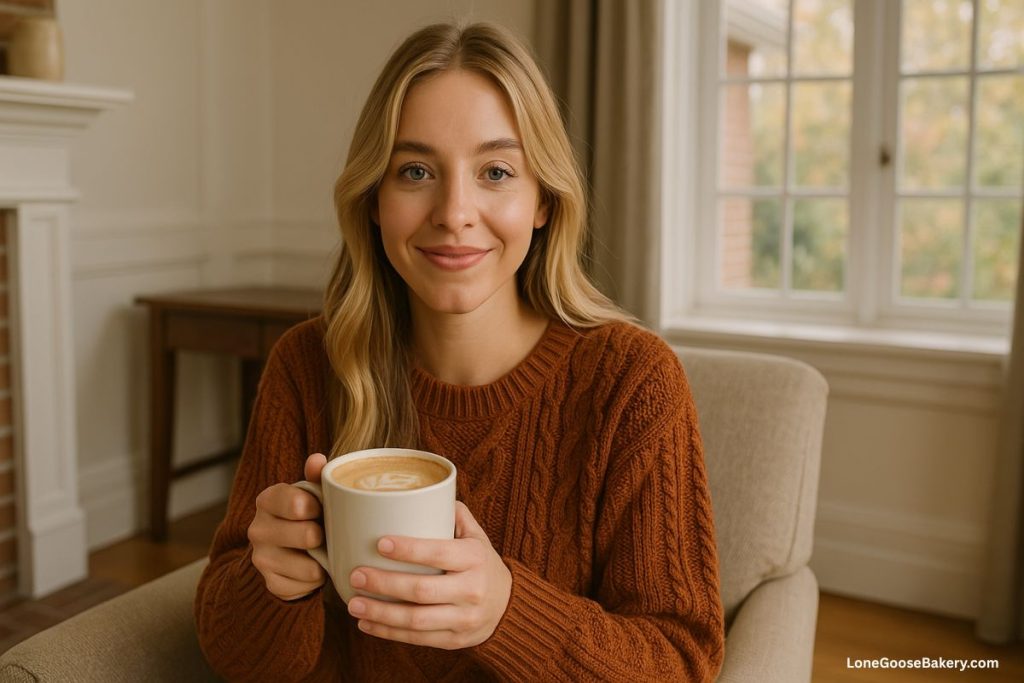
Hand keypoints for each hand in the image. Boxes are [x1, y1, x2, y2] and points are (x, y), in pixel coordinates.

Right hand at [248, 453, 327, 600]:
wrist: (288, 548)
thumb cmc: (307, 513)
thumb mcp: (312, 492)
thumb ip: (316, 476)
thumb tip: (317, 460)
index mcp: (268, 500)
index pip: (297, 504)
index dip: (317, 508)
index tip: (320, 509)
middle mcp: (258, 529)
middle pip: (308, 535)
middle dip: (324, 536)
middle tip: (325, 533)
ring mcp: (261, 558)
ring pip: (310, 566)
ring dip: (324, 561)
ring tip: (323, 551)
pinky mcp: (271, 583)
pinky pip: (306, 586)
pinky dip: (316, 580)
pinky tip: (315, 568)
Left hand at [346, 501, 511, 649]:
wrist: (509, 606)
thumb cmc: (482, 564)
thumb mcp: (477, 537)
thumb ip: (454, 515)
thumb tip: (423, 491)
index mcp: (474, 558)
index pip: (438, 552)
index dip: (408, 549)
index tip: (379, 543)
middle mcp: (471, 589)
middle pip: (421, 589)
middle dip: (384, 583)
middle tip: (356, 575)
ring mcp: (463, 618)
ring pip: (416, 620)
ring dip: (380, 613)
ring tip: (353, 604)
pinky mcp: (454, 640)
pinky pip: (417, 639)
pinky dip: (388, 633)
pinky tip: (366, 624)